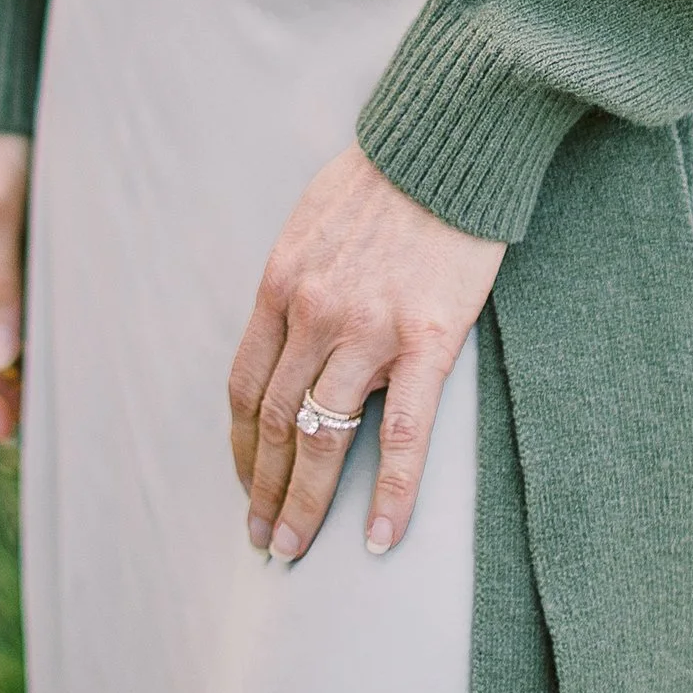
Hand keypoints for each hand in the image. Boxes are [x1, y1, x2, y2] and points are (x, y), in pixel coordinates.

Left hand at [227, 145, 504, 566]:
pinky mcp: (428, 341)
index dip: (242, 447)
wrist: (450, 144)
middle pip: (274, 423)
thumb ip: (298, 285)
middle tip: (263, 538)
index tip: (246, 483)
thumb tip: (291, 339)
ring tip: (295, 548)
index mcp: (282, 285)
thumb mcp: (313, 224)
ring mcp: (368, 330)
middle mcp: (314, 313)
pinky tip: (378, 538)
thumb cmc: (386, 178)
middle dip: (264, 490)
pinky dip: (391, 494)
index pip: (246, 387)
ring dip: (304, 503)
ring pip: (322, 439)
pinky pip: (404, 436)